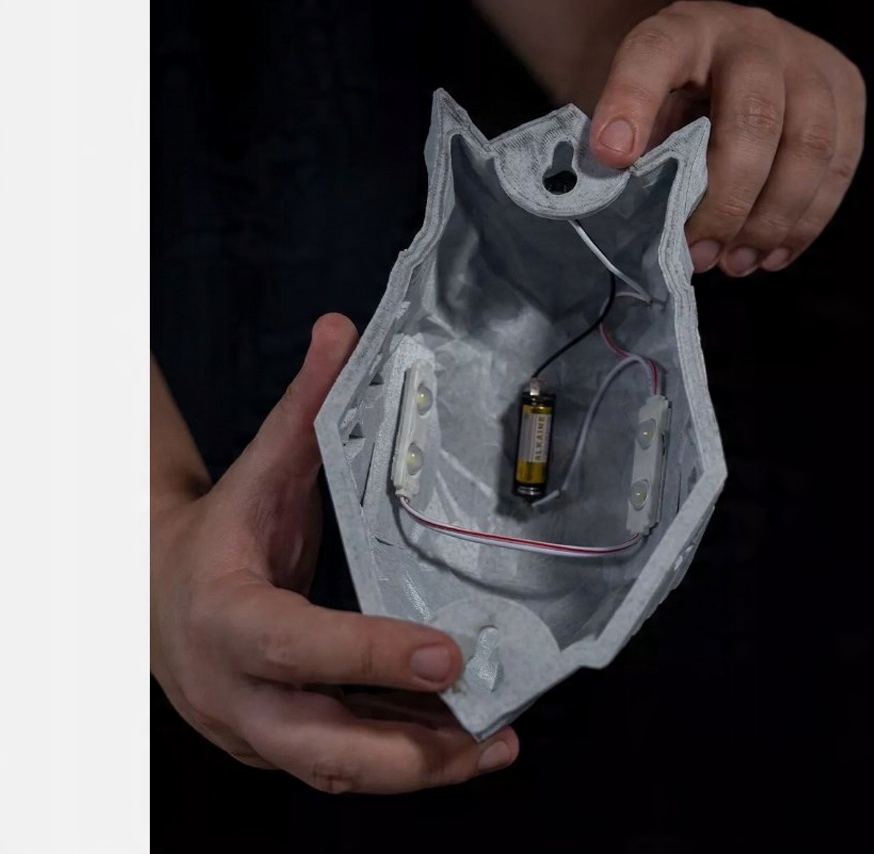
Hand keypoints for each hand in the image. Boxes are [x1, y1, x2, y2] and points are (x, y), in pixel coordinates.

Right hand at [150, 314, 518, 792]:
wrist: (152, 595)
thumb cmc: (216, 533)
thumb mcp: (254, 472)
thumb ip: (302, 408)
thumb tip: (340, 328)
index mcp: (225, 616)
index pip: (294, 644)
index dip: (367, 654)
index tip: (447, 654)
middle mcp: (234, 689)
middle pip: (319, 744)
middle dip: (409, 749)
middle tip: (493, 730)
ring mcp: (253, 729)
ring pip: (339, 767)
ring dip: (421, 765)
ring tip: (499, 747)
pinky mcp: (277, 746)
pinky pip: (344, 764)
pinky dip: (404, 757)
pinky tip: (464, 743)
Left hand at [589, 0, 864, 275]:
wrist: (725, 59)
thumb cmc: (676, 100)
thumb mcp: (643, 115)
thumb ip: (635, 155)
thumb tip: (636, 223)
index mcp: (683, 32)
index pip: (654, 54)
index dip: (631, 103)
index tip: (612, 157)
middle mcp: (751, 35)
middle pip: (755, 118)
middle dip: (728, 201)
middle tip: (700, 254)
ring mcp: (806, 58)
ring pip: (810, 146)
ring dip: (773, 220)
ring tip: (736, 263)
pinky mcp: (844, 88)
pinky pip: (841, 162)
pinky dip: (807, 220)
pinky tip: (772, 254)